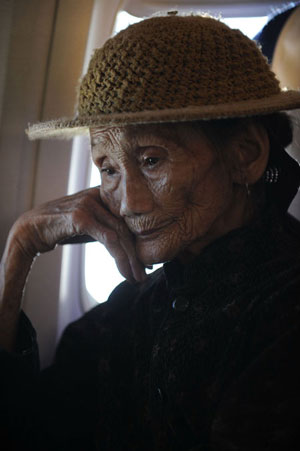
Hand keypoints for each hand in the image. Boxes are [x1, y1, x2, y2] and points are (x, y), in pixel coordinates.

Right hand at [10, 187, 146, 282]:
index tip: (146, 262)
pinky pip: (108, 239)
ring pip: (120, 234)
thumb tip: (128, 244)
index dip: (139, 241)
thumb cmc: (60, 227)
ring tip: (137, 278)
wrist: (30, 229)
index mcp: (102, 194)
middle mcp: (97, 195)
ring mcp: (89, 204)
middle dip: (137, 254)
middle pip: (126, 227)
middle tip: (144, 274)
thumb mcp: (88, 225)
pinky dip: (120, 257)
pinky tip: (124, 271)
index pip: (127, 219)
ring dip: (131, 260)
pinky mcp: (81, 217)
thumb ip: (106, 227)